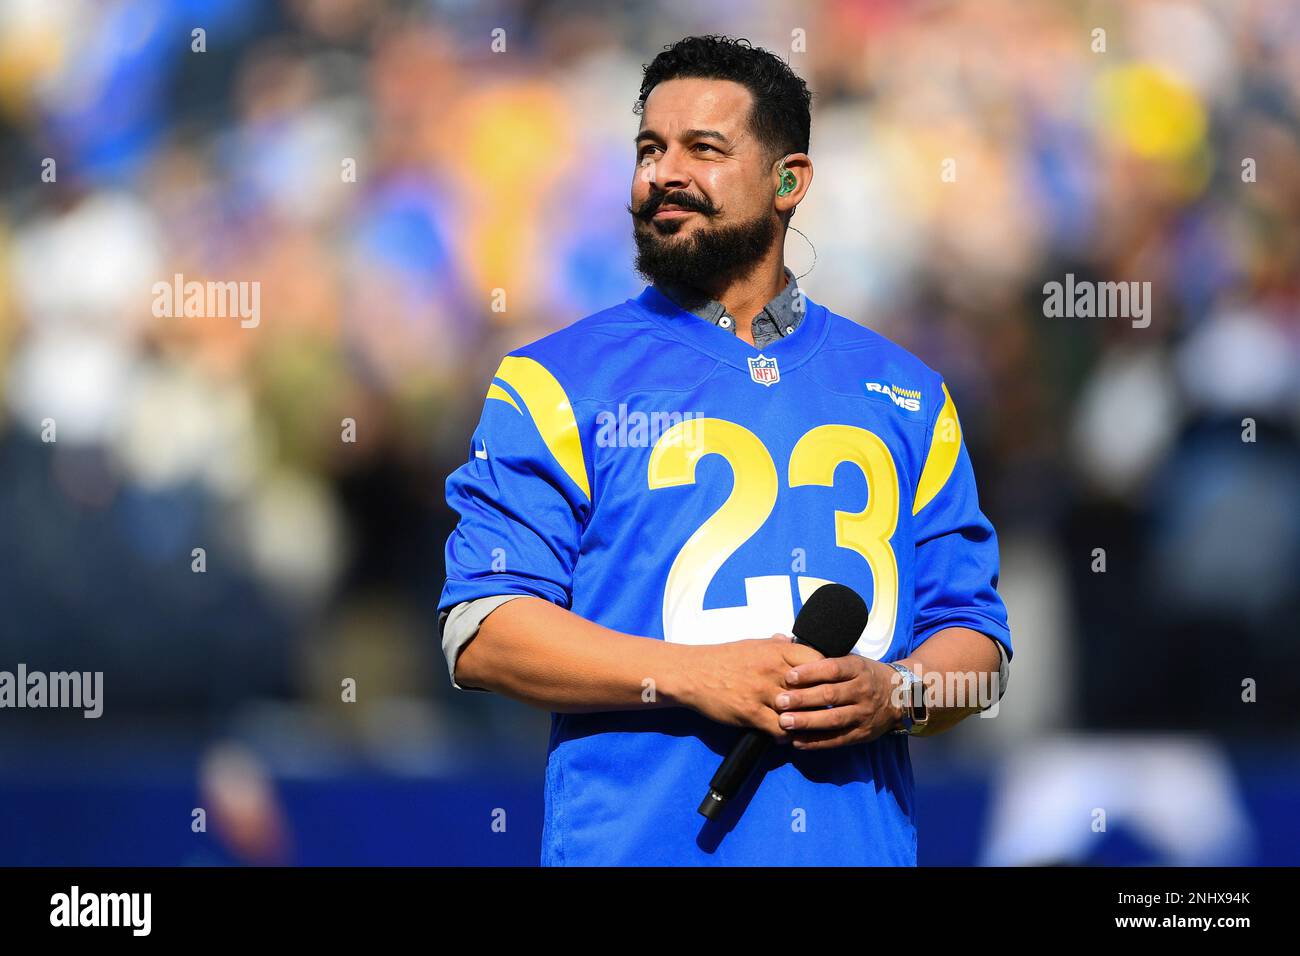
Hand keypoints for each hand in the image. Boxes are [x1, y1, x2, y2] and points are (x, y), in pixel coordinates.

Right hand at [682, 635, 824, 741]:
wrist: (691, 673)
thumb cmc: (722, 658)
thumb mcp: (752, 644)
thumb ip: (775, 644)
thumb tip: (790, 639)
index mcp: (777, 650)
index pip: (819, 661)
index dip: (828, 674)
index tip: (829, 684)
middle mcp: (774, 669)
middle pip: (814, 688)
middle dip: (823, 702)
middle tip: (828, 710)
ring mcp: (763, 692)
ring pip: (800, 712)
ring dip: (807, 722)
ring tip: (809, 726)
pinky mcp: (751, 713)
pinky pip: (781, 730)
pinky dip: (787, 736)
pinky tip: (785, 735)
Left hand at [775, 654, 904, 748]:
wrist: (901, 696)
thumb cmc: (865, 675)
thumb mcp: (852, 660)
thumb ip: (824, 658)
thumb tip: (787, 643)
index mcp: (858, 668)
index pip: (832, 669)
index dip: (810, 672)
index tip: (789, 676)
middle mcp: (862, 690)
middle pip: (830, 695)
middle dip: (803, 699)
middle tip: (780, 701)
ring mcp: (863, 713)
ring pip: (834, 719)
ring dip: (807, 721)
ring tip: (784, 722)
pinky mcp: (863, 733)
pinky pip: (838, 739)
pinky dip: (816, 742)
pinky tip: (797, 742)